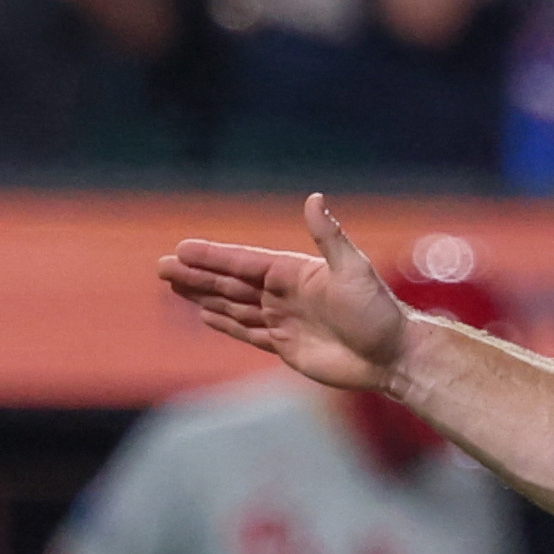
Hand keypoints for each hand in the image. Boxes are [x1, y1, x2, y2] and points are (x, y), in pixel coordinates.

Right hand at [159, 194, 414, 394]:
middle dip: (195, 275)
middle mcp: (284, 294)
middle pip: (229, 283)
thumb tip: (313, 198)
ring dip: (202, 296)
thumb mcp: (352, 270)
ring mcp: (283, 320)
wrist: (392, 355)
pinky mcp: (286, 346)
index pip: (243, 263)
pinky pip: (248, 332)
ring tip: (174, 287)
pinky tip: (205, 315)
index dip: (211, 258)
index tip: (182, 250)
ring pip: (233, 306)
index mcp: (293, 272)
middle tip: (161, 267)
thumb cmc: (377, 312)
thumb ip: (328, 236)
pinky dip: (226, 323)